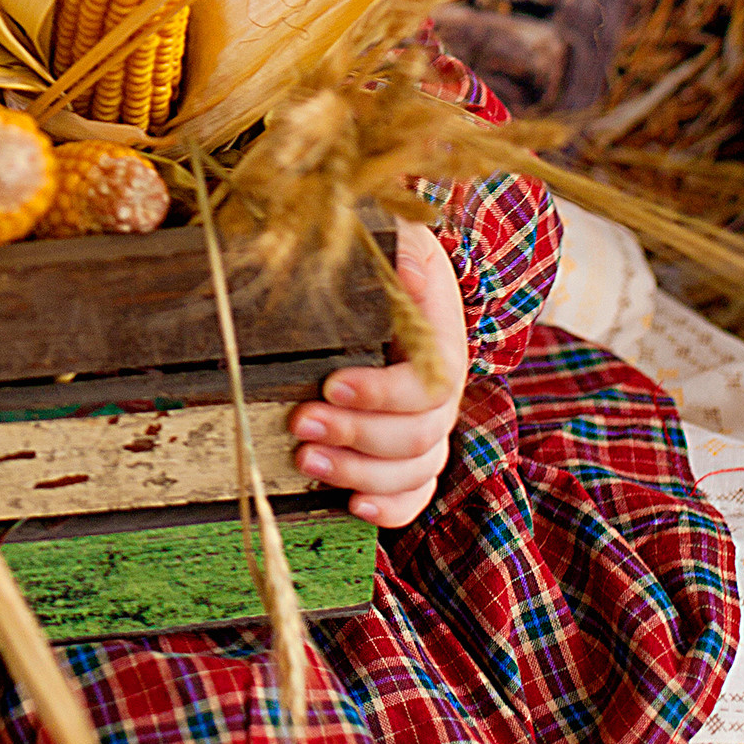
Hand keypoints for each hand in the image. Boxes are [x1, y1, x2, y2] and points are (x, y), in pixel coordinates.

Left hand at [288, 222, 468, 529]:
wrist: (391, 270)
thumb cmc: (383, 252)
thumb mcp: (391, 234)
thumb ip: (399, 248)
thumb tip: (407, 269)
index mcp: (442, 340)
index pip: (431, 382)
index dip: (384, 393)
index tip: (332, 384)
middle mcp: (443, 389)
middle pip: (420, 434)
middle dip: (357, 435)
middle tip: (299, 422)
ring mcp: (429, 423)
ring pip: (417, 469)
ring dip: (361, 474)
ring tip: (306, 460)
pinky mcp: (409, 451)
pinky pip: (416, 493)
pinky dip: (391, 509)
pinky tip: (353, 507)